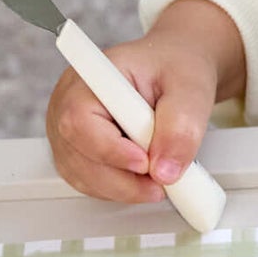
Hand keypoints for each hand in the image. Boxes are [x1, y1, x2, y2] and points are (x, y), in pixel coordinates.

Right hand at [46, 0, 244, 205]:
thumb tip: (165, 170)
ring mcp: (67, 128)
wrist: (173, 70)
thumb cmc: (175, 68)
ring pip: (82, 175)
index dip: (110, 149)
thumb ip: (181, 126)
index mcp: (93, 77)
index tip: (145, 163)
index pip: (80, 120)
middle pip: (78, 155)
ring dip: (122, 188)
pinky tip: (142, 178)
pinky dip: (117, 188)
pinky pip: (89, 181)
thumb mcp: (190, 89)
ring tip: (159, 179)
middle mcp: (69, 102)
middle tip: (162, 182)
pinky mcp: (76, 150)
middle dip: (123, 179)